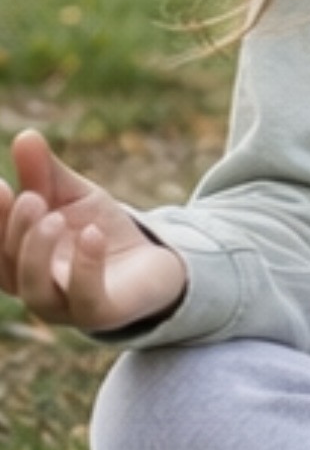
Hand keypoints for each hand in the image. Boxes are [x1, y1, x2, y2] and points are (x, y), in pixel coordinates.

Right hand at [0, 129, 186, 333]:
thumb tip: (27, 135)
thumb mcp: (73, 195)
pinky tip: (94, 234)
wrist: (154, 261)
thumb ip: (46, 173)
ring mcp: (68, 308)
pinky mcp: (103, 314)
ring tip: (55, 217)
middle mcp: (37, 289)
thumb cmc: (99, 230)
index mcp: (20, 263)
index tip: (1, 186)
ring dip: (38, 253)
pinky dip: (85, 267)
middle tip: (33, 197)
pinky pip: (87, 301)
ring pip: (36, 294)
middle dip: (16, 229)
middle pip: (9, 268)